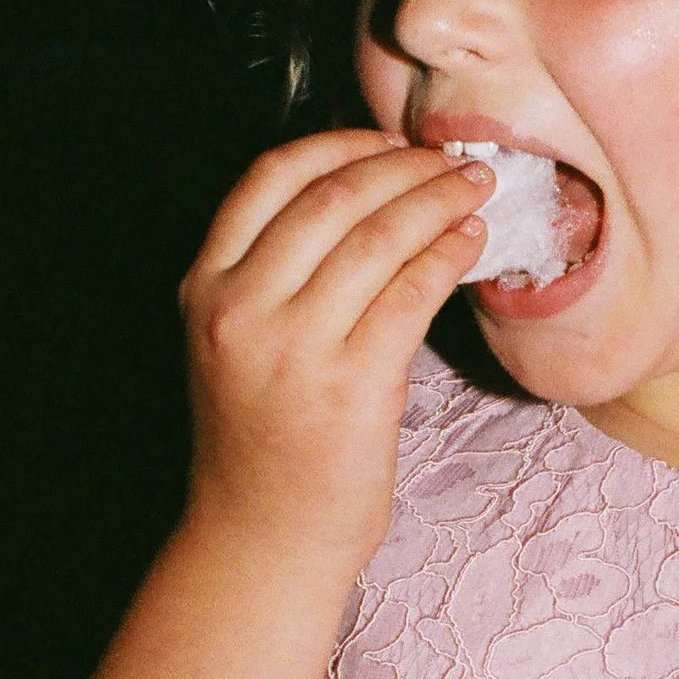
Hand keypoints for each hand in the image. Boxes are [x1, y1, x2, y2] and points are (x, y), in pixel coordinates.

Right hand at [178, 130, 490, 562]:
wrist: (263, 538)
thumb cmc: (264, 442)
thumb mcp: (237, 342)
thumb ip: (273, 274)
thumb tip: (364, 197)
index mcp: (206, 287)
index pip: (269, 178)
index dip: (337, 144)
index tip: (386, 140)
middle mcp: (240, 308)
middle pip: (334, 199)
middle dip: (403, 167)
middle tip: (451, 160)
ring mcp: (294, 347)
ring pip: (378, 239)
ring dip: (436, 202)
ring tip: (472, 191)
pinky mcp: (350, 385)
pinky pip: (410, 293)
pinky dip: (447, 257)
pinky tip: (470, 244)